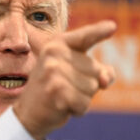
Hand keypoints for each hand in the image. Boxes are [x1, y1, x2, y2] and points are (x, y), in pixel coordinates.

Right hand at [13, 20, 116, 139]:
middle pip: (96, 71)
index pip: (85, 37)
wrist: (27, 112)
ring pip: (93, 87)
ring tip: (62, 96)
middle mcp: (54, 54)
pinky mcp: (56, 92)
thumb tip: (105, 79)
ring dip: (82, 98)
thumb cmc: (54, 89)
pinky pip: (84, 103)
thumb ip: (98, 70)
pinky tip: (62, 106)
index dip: (98, 32)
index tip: (112, 27)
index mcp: (57, 45)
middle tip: (64, 88)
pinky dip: (78, 110)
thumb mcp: (73, 72)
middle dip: (88, 85)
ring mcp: (53, 72)